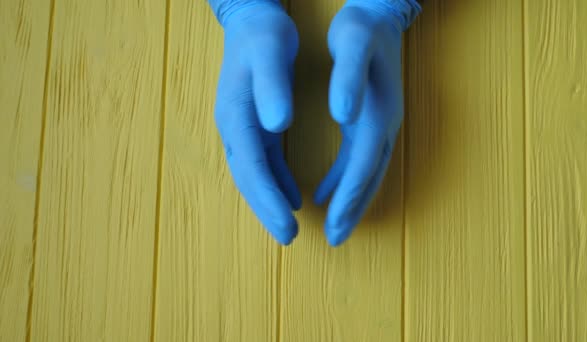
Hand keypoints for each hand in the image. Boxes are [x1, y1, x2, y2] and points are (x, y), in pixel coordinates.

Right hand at [213, 1, 300, 244]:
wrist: (251, 20)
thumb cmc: (263, 35)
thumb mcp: (271, 53)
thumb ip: (273, 87)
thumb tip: (278, 125)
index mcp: (237, 115)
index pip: (252, 167)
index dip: (269, 199)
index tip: (288, 225)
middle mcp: (234, 127)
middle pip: (248, 179)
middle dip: (266, 210)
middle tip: (289, 238)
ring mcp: (241, 128)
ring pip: (253, 175)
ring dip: (269, 201)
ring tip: (288, 226)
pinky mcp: (253, 125)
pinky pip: (262, 162)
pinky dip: (276, 182)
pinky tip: (292, 196)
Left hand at [315, 0, 419, 245]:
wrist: (380, 13)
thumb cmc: (361, 27)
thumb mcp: (350, 42)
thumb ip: (347, 77)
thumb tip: (344, 114)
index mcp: (377, 111)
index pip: (362, 163)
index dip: (348, 195)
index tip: (333, 224)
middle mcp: (385, 123)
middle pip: (369, 176)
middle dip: (353, 210)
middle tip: (336, 240)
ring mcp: (382, 124)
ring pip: (368, 173)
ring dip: (352, 201)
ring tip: (336, 226)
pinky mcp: (373, 120)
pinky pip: (361, 159)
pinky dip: (346, 180)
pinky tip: (328, 191)